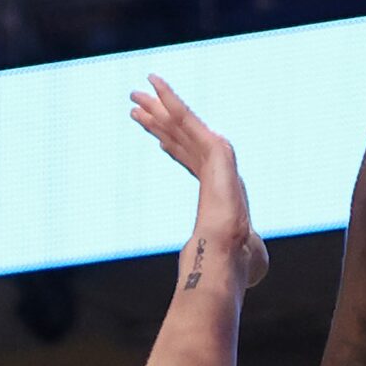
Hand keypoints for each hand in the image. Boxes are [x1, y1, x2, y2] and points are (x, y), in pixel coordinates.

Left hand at [131, 75, 268, 289]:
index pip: (189, 161)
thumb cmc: (229, 267)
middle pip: (181, 138)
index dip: (171, 145)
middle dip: (159, 119)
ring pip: (182, 124)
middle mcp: (217, 170)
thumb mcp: (218, 259)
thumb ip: (211, 258)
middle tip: (136, 102)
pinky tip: (156, 83)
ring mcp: (219, 157)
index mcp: (217, 190)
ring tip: (141, 87)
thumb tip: (203, 282)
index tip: (153, 134)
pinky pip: (188, 118)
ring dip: (162, 104)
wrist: (228, 258)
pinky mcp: (217, 149)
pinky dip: (172, 98)